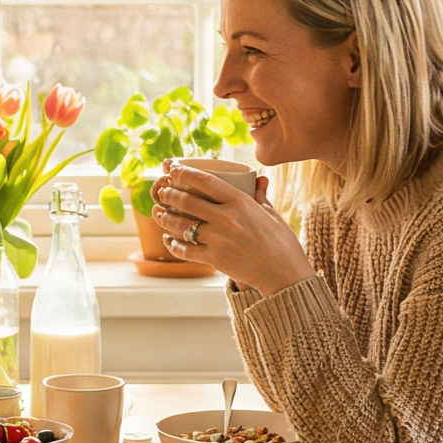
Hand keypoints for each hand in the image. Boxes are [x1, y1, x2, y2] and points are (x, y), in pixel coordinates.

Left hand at [152, 165, 311, 294]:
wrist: (284, 274)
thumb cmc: (281, 243)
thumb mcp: (271, 214)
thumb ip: (260, 195)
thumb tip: (259, 179)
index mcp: (240, 202)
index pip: (205, 181)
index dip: (184, 173)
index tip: (173, 168)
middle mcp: (226, 218)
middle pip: (187, 202)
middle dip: (169, 194)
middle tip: (162, 191)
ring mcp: (218, 239)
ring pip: (181, 225)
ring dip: (165, 217)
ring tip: (158, 212)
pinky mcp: (213, 258)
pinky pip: (185, 250)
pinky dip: (173, 244)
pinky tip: (168, 239)